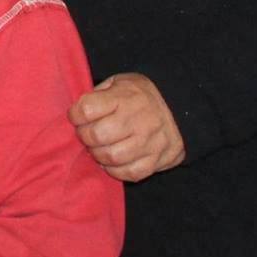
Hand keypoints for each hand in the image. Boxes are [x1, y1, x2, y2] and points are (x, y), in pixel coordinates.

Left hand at [69, 72, 184, 182]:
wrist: (182, 108)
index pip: (87, 109)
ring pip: (111, 157)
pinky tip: (112, 161)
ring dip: (97, 154)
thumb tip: (76, 112)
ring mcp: (150, 142)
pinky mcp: (158, 160)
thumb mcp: (118, 83)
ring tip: (98, 147)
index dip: (75, 114)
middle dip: (84, 136)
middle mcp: (138, 120)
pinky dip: (115, 170)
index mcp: (125, 97)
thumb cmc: (140, 95)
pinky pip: (130, 173)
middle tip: (87, 134)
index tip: (76, 116)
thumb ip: (98, 95)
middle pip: (97, 135)